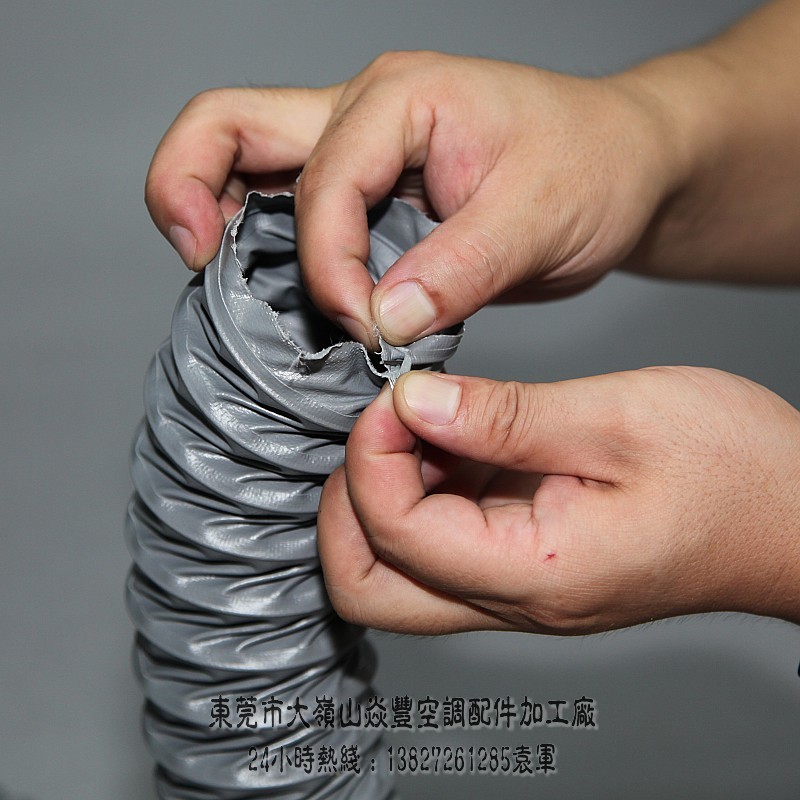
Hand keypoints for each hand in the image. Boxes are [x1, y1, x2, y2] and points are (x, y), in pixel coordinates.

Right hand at [145, 52, 680, 346]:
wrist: (619, 169)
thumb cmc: (592, 169)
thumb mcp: (540, 220)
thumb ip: (459, 269)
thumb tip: (384, 320)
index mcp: (401, 100)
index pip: (324, 185)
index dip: (327, 266)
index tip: (366, 328)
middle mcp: (363, 113)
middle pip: (229, 125)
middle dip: (187, 188)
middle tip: (196, 261)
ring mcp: (357, 150)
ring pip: (244, 162)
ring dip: (216, 217)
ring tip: (221, 282)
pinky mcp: (367, 194)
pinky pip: (286, 208)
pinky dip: (262, 247)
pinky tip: (282, 294)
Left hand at [318, 367, 799, 633]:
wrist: (795, 512)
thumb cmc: (735, 471)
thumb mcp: (617, 418)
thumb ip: (502, 416)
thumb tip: (412, 402)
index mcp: (534, 573)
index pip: (394, 534)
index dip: (372, 455)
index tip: (396, 396)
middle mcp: (515, 597)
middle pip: (370, 587)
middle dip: (351, 502)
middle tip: (381, 430)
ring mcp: (519, 586)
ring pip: (399, 567)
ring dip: (389, 490)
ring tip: (425, 423)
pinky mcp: (528, 559)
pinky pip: (444, 540)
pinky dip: (429, 487)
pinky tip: (458, 437)